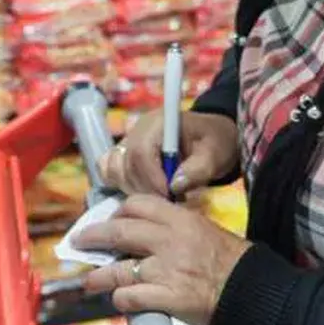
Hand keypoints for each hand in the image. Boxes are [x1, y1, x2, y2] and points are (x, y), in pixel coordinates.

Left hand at [77, 194, 251, 324]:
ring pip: (118, 269)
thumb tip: (150, 234)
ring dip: (98, 276)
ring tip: (89, 280)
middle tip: (79, 241)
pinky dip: (121, 298)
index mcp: (181, 219)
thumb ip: (178, 229)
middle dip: (93, 236)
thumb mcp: (208, 231)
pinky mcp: (168, 298)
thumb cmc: (236, 263)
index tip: (109, 218)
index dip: (117, 211)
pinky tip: (119, 300)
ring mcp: (167, 270)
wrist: (255, 293)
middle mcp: (170, 241)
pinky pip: (131, 296)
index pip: (138, 204)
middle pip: (119, 232)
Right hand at [100, 110, 239, 197]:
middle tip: (168, 201)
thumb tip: (175, 185)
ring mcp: (128, 141)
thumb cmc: (215, 142)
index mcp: (160, 123)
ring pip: (113, 169)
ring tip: (158, 195)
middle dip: (145, 188)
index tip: (169, 196)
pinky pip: (108, 169)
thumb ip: (198, 169)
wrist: (212, 137)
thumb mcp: (216, 154)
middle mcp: (138, 129)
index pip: (141, 151)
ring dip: (132, 188)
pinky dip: (119, 183)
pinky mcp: (124, 153)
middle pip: (125, 164)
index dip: (151, 178)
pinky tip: (142, 191)